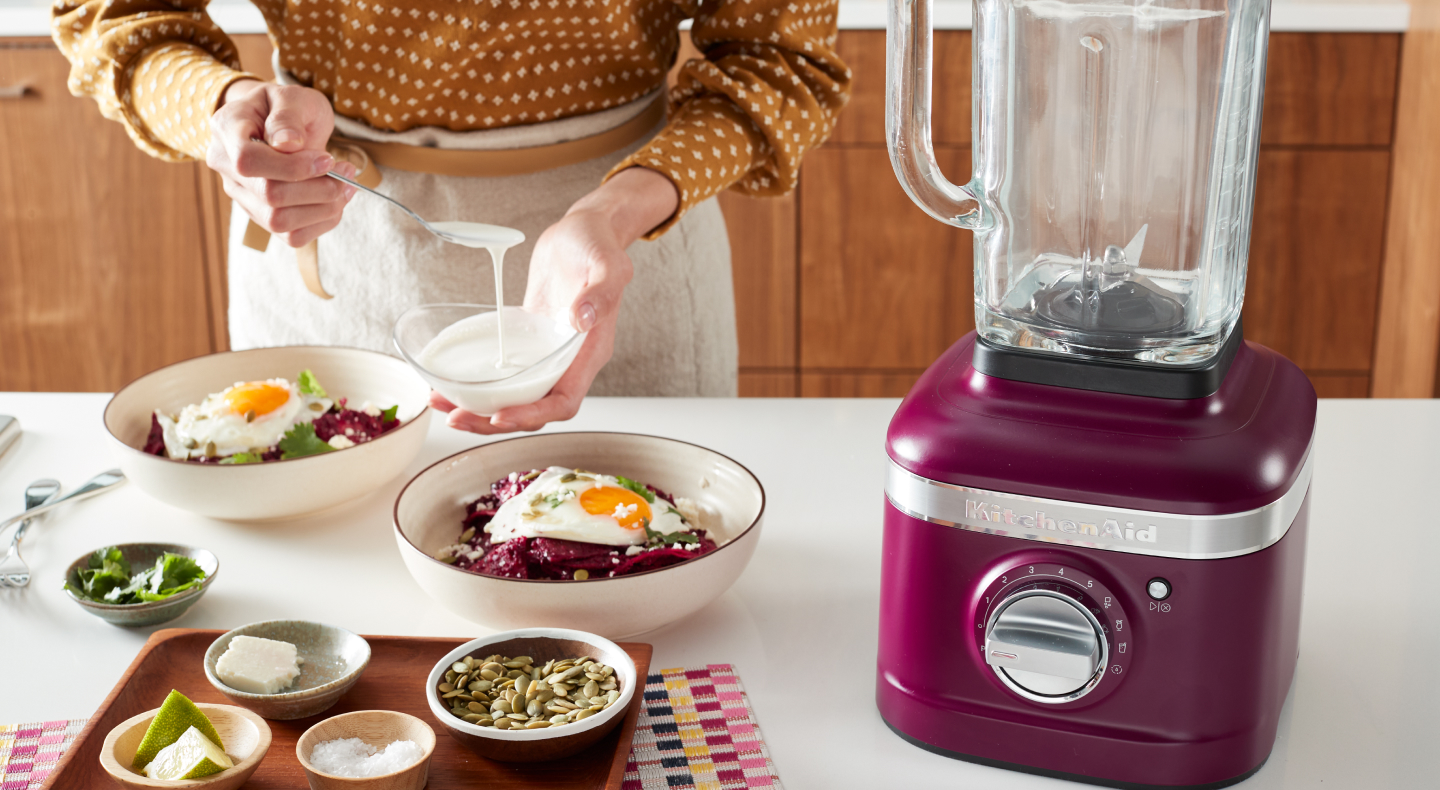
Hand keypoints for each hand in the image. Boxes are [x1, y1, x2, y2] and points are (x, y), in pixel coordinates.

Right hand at [207, 79, 355, 247]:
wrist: (279, 121)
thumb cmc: (285, 107)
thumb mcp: (292, 97)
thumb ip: (288, 117)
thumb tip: (288, 144)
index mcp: (227, 130)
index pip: (249, 161)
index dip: (292, 167)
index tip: (327, 159)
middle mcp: (225, 166)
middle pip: (269, 195)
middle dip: (318, 188)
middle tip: (347, 171)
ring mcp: (241, 194)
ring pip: (279, 221)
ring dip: (323, 208)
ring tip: (346, 185)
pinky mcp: (261, 215)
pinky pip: (291, 235)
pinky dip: (322, 222)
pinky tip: (335, 202)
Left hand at [431, 167, 680, 433]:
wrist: (584, 231)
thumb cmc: (598, 244)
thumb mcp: (608, 262)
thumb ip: (601, 291)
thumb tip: (582, 318)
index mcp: (590, 351)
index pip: (565, 401)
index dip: (534, 414)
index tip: (501, 414)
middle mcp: (569, 360)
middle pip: (535, 408)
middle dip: (496, 419)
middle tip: (457, 417)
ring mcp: (548, 353)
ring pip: (517, 396)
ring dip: (482, 407)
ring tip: (445, 405)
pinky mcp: (529, 341)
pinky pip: (506, 372)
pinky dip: (481, 382)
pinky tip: (452, 381)